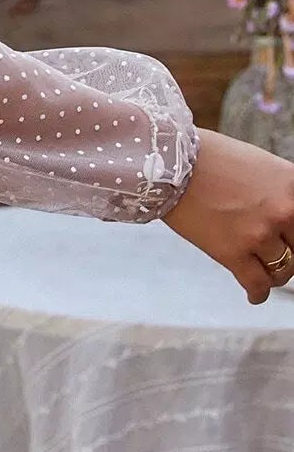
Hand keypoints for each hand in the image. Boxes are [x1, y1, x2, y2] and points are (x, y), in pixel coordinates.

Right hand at [162, 128, 293, 303]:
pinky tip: (255, 294)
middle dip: (289, 253)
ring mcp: (258, 234)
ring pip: (282, 270)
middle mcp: (283, 212)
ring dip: (274, 273)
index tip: (290, 241)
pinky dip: (258, 293)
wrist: (170, 163)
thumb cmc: (210, 157)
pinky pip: (257, 285)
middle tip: (276, 252)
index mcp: (292, 186)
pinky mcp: (233, 253)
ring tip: (263, 271)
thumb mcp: (259, 164)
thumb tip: (288, 214)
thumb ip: (280, 190)